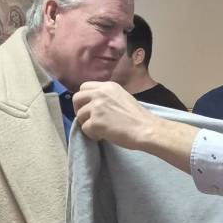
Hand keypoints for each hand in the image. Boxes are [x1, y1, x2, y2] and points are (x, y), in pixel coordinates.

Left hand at [74, 81, 198, 171]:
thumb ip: (107, 97)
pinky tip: (104, 135)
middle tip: (88, 120)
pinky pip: (85, 129)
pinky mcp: (95, 122)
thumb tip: (93, 104)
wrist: (146, 129)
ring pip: (80, 116)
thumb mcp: (122, 97)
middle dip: (79, 110)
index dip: (84, 99)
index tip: (89, 108)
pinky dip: (93, 135)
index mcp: (108, 86)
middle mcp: (100, 93)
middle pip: (77, 98)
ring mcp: (96, 107)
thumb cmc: (138, 117)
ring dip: (88, 124)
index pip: (84, 87)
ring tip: (101, 130)